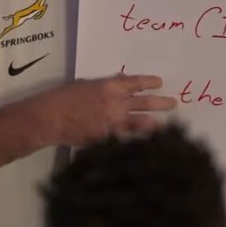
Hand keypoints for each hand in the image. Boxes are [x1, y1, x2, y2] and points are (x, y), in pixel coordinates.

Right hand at [27, 73, 176, 145]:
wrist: (51, 117)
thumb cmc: (64, 97)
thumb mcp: (86, 85)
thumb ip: (105, 86)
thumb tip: (120, 84)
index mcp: (109, 86)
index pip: (136, 83)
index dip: (150, 83)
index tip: (160, 83)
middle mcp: (116, 102)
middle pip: (145, 102)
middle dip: (161, 103)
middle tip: (174, 104)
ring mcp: (113, 121)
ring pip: (141, 122)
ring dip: (155, 123)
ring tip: (166, 125)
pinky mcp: (108, 137)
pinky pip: (128, 138)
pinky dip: (137, 140)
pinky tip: (147, 143)